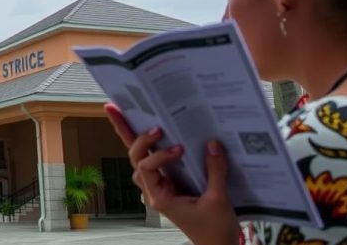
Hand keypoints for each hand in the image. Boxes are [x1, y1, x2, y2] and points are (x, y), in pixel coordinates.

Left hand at [104, 104, 238, 244]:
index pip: (146, 168)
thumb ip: (215, 172)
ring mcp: (162, 189)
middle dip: (134, 138)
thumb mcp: (217, 200)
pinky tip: (157, 135)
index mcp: (161, 197)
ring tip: (131, 116)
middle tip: (129, 114)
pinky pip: (157, 165)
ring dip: (139, 141)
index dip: (159, 154)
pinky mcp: (172, 187)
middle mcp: (156, 191)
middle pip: (136, 160)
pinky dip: (154, 150)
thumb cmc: (214, 231)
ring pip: (142, 161)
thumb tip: (213, 144)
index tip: (180, 149)